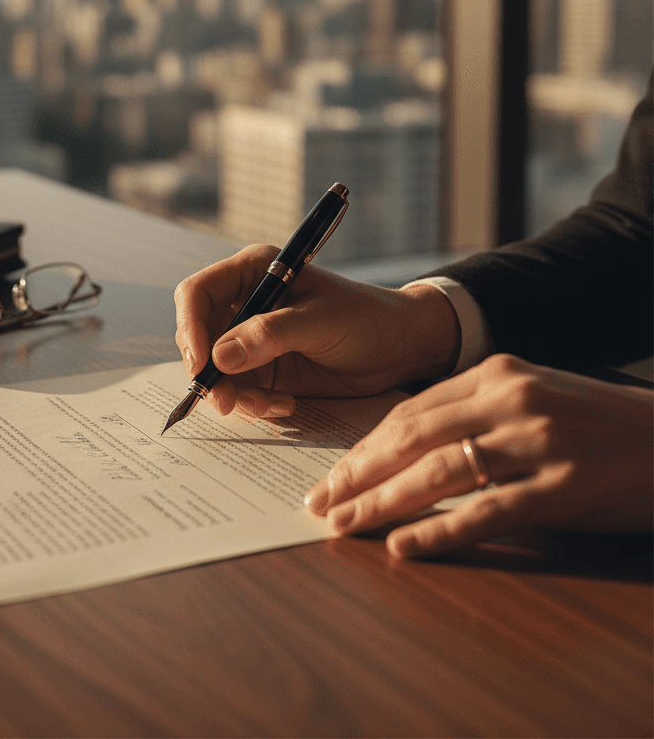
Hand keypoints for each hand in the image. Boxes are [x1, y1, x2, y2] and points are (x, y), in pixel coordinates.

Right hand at [173, 244, 459, 417]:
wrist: (401, 348)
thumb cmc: (367, 318)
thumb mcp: (321, 321)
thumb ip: (271, 335)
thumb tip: (219, 357)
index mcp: (252, 272)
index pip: (197, 295)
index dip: (190, 328)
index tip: (202, 366)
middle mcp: (245, 303)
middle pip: (198, 337)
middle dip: (210, 372)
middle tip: (228, 402)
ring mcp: (251, 339)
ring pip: (215, 371)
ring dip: (235, 394)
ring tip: (273, 405)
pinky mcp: (262, 369)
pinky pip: (238, 391)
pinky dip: (254, 404)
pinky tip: (286, 405)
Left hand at [305, 354, 653, 556]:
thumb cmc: (599, 422)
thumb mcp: (534, 395)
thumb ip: (474, 409)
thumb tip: (405, 445)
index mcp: (497, 372)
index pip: (410, 412)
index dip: (364, 446)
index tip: (333, 474)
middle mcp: (511, 400)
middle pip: (413, 439)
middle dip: (358, 474)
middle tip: (320, 502)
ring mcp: (538, 442)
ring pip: (439, 472)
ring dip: (383, 502)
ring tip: (344, 526)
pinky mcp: (565, 487)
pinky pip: (488, 512)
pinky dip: (441, 530)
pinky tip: (405, 546)